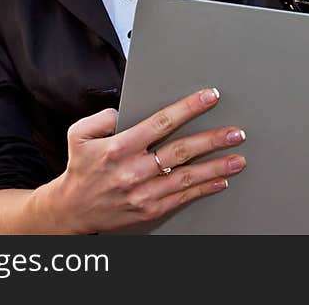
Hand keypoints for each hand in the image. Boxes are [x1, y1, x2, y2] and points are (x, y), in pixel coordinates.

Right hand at [40, 87, 246, 233]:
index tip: (210, 97)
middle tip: (235, 132)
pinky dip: (203, 189)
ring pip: (186, 177)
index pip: (161, 122)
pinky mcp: (149, 210)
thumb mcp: (80, 134)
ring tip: (237, 157)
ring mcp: (143, 192)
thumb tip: (126, 111)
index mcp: (119, 147)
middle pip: (181, 151)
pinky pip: (182, 198)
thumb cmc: (80, 168)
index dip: (188, 108)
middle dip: (212, 140)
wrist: (71, 210)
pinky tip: (220, 181)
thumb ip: (104, 117)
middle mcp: (134, 170)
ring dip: (216, 167)